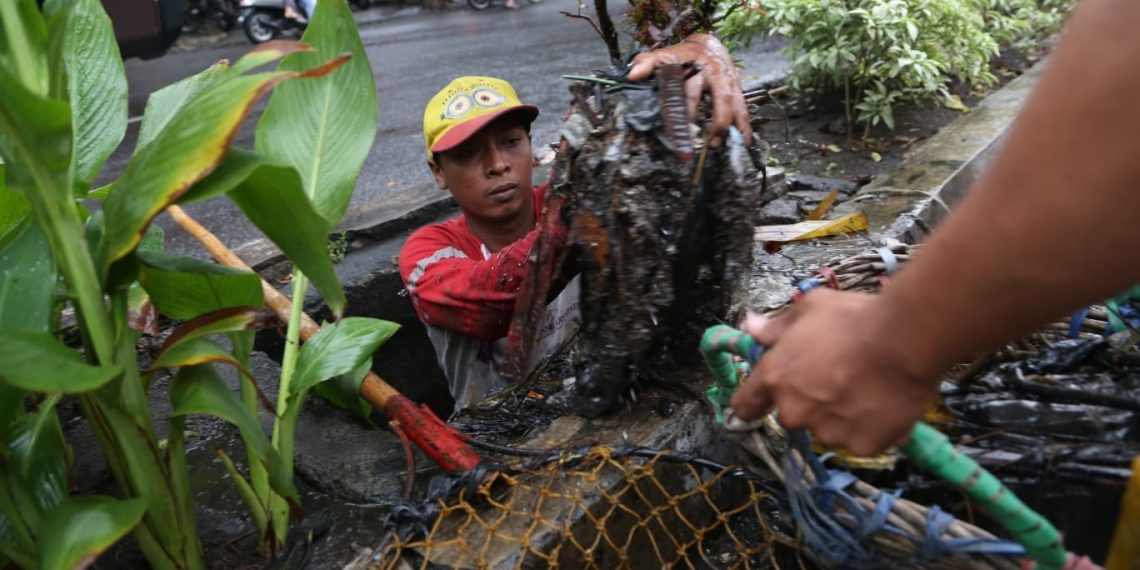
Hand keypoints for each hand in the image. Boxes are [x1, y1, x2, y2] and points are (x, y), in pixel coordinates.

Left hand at [627, 33, 751, 146]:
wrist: (708, 45)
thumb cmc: (682, 56)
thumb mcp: (663, 55)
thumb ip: (647, 63)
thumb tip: (632, 75)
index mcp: (695, 67)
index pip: (689, 92)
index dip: (684, 112)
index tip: (679, 131)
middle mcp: (715, 75)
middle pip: (720, 99)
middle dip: (715, 122)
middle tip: (707, 142)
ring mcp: (729, 82)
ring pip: (734, 104)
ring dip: (729, 126)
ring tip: (718, 145)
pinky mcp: (737, 89)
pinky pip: (743, 108)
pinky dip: (744, 125)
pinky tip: (744, 141)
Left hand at [730, 289, 939, 455]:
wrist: (905, 341)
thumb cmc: (854, 319)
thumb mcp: (809, 308)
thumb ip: (776, 326)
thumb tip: (751, 327)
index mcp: (774, 378)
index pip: (744, 406)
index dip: (753, 402)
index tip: (762, 400)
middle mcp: (794, 411)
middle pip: (791, 416)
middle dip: (807, 402)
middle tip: (835, 378)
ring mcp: (827, 433)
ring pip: (827, 429)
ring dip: (838, 416)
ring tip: (865, 387)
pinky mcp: (860, 446)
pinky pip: (859, 439)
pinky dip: (868, 427)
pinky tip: (882, 402)